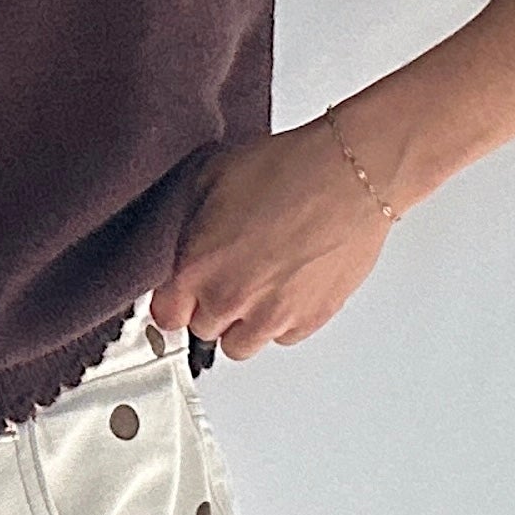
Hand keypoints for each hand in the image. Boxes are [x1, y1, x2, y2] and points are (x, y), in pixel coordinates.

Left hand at [146, 117, 393, 358]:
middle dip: (212, 305)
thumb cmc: (289, 169)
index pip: (166, 316)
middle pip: (203, 330)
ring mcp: (270, 316)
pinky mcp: (309, 320)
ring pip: (241, 345)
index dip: (175, 303)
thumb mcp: (214, 178)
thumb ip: (191, 224)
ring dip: (244, 323)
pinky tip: (290, 287)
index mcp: (196, 268)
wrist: (348, 176)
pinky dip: (283, 320)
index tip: (182, 297)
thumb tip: (192, 240)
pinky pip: (284, 338)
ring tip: (260, 287)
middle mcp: (229, 300)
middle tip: (231, 276)